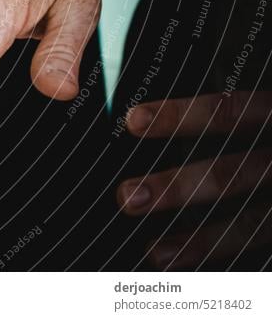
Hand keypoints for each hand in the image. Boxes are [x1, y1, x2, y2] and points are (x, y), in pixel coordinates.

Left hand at [117, 91, 271, 268]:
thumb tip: (156, 102)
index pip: (230, 112)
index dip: (180, 116)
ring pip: (254, 224)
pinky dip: (233, 267)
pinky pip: (267, 252)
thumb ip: (238, 109)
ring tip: (156, 256)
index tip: (131, 122)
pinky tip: (204, 282)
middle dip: (179, 188)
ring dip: (203, 243)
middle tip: (127, 197)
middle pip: (234, 174)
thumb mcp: (266, 108)